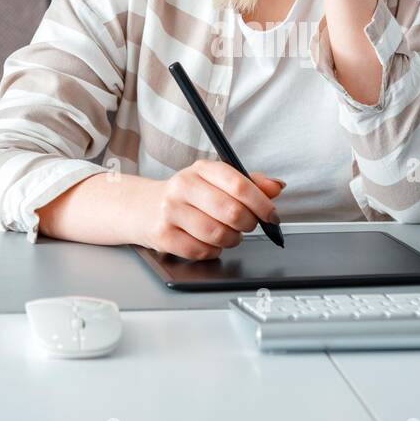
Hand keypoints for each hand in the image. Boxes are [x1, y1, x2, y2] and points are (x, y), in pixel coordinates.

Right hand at [137, 160, 285, 260]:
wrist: (143, 207)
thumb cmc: (188, 196)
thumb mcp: (215, 181)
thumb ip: (249, 183)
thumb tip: (277, 187)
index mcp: (201, 169)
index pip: (240, 185)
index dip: (262, 204)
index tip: (272, 215)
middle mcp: (183, 186)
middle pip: (232, 212)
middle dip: (248, 224)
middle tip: (248, 226)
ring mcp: (170, 211)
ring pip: (218, 235)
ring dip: (231, 240)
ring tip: (228, 234)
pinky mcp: (163, 235)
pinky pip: (201, 251)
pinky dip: (212, 251)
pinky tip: (209, 242)